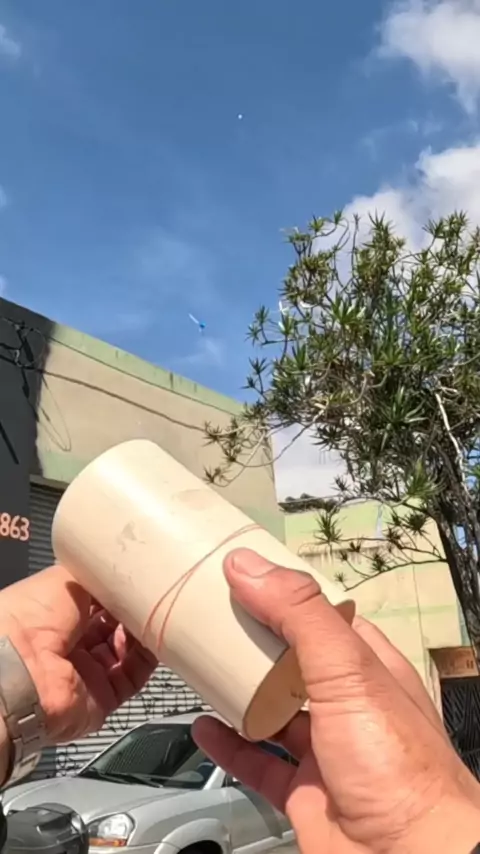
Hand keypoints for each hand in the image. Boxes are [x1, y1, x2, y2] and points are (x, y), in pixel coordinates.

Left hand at [0, 565, 155, 747]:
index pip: (98, 601)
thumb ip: (98, 576)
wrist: (19, 670)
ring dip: (144, 632)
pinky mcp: (101, 699)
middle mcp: (70, 645)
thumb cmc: (30, 616)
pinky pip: (133, 678)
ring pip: (128, 651)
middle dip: (134, 611)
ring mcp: (86, 673)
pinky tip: (157, 638)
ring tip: (156, 613)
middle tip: (152, 595)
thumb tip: (121, 574)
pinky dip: (148, 659)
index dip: (119, 590)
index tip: (141, 578)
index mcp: (56, 615)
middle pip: (115, 626)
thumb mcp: (66, 577)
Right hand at [194, 550, 479, 853]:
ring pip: (273, 710)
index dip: (283, 593)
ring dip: (238, 690)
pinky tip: (206, 729)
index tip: (242, 574)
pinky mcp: (304, 791)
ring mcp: (326, 748)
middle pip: (291, 660)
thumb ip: (300, 614)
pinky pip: (258, 762)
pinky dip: (230, 745)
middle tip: (212, 616)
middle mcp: (347, 704)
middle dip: (254, 640)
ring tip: (202, 665)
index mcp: (367, 665)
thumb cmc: (397, 765)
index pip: (321, 614)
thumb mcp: (348, 670)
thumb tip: (251, 567)